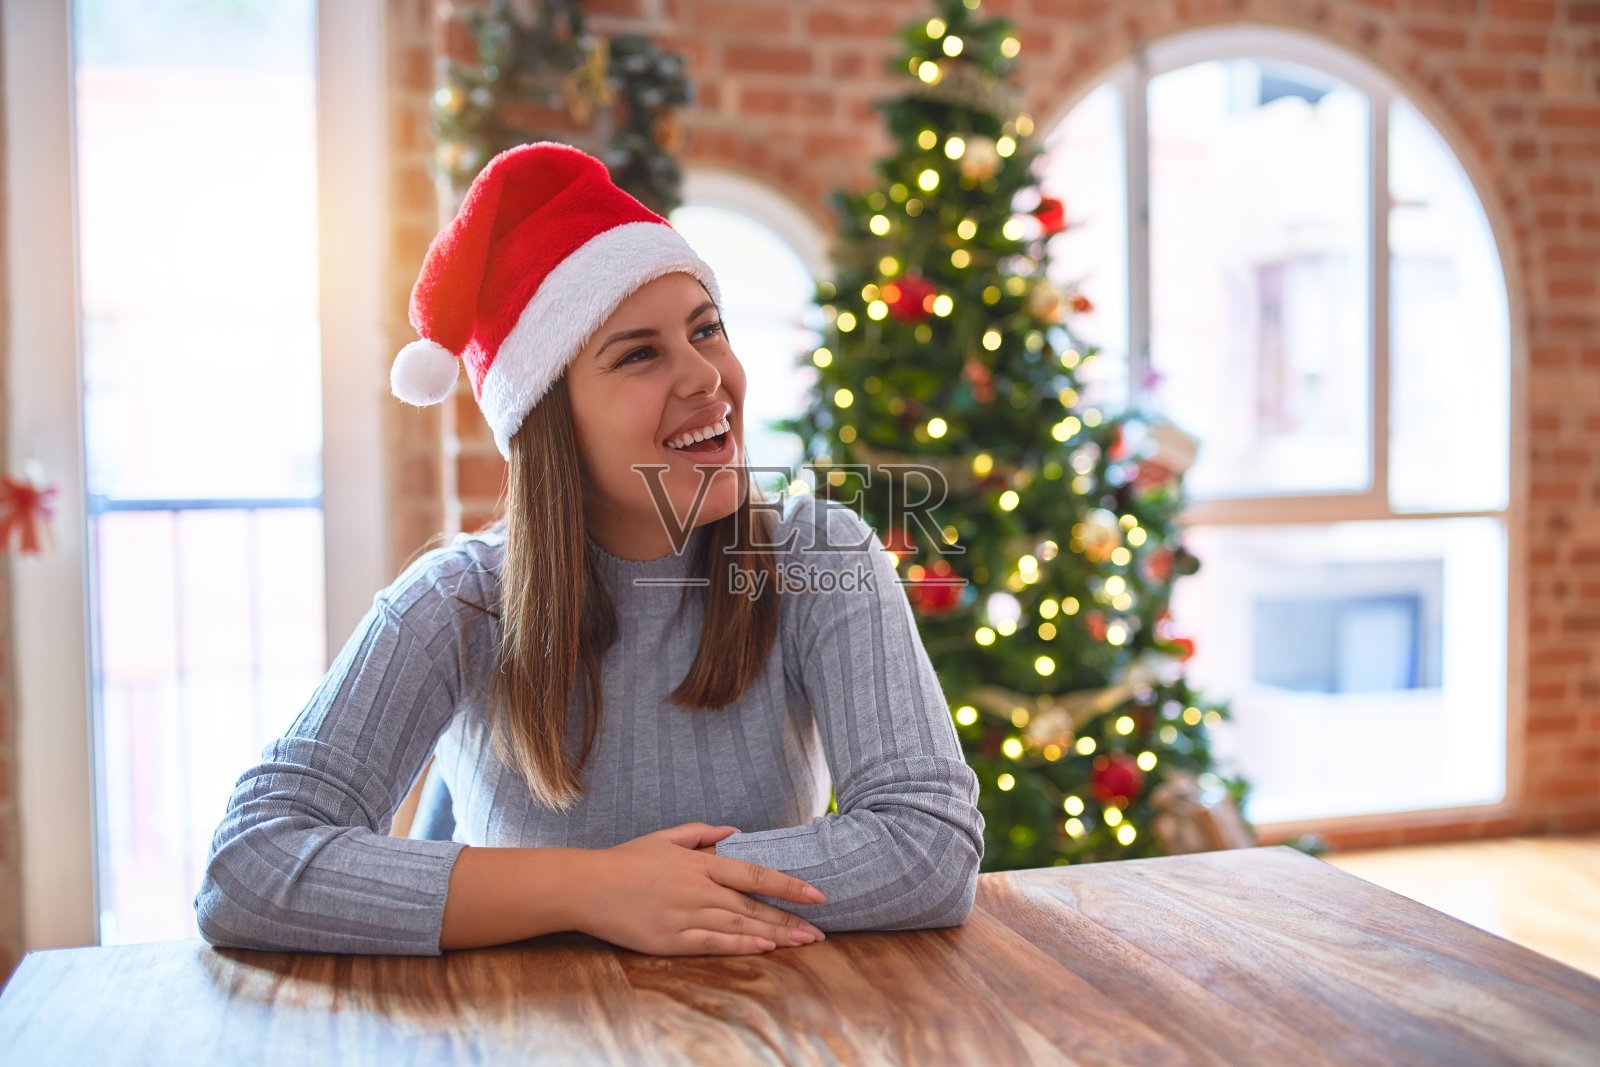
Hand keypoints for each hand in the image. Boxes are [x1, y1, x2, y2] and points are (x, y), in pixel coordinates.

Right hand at [572, 822, 827, 956]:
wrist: (587, 886)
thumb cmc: (625, 861)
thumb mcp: (664, 837)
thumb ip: (701, 833)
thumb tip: (733, 832)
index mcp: (700, 863)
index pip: (755, 874)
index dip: (789, 886)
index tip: (816, 895)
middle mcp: (699, 889)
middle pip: (754, 905)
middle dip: (790, 919)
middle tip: (820, 931)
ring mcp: (686, 915)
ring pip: (740, 926)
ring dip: (774, 935)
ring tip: (803, 943)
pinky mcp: (671, 939)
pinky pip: (714, 943)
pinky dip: (742, 946)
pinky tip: (764, 949)